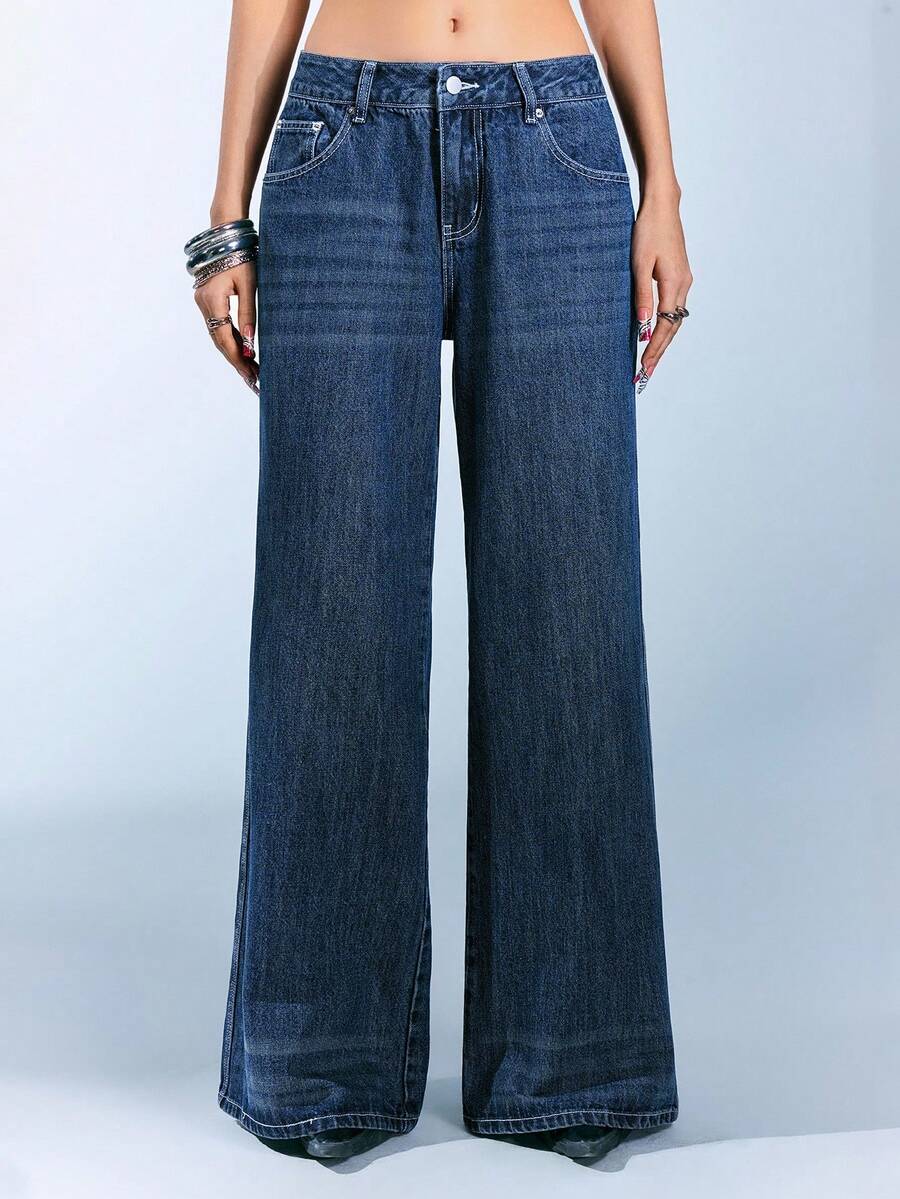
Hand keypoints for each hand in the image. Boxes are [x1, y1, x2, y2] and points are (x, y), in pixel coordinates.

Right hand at [193, 261, 258, 394]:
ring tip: (251, 371)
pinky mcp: (207, 300)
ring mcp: (202, 302)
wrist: (226, 235)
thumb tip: (251, 344)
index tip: (252, 374)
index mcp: (213, 299)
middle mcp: (203, 303)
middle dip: (237, 361)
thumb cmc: (241, 255)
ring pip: (217, 335)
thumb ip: (249, 314)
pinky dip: (230, 340)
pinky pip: (217, 326)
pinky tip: (243, 352)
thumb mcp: (249, 285)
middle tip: (254, 381)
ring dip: (234, 353)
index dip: (238, 358)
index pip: (225, 337)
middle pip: (219, 340)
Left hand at [632, 193, 692, 393]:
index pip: (664, 325)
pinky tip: (655, 334)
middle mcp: (683, 285)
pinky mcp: (679, 276)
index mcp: (674, 283)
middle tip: (645, 373)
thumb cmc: (648, 231)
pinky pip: (674, 308)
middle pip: (673, 328)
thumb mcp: (639, 263)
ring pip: (675, 319)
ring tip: (649, 360)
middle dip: (659, 352)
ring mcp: (683, 281)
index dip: (654, 348)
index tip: (644, 367)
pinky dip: (665, 325)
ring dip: (663, 341)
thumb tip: (642, 325)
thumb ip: (641, 295)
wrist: (662, 207)